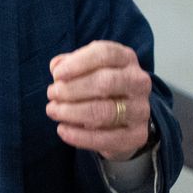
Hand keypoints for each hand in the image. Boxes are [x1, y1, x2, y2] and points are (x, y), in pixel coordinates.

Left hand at [45, 40, 151, 162]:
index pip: (105, 54)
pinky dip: (80, 136)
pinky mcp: (137, 135)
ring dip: (72, 112)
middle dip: (72, 89)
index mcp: (126, 59)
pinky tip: (62, 130)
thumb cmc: (100, 87)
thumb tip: (57, 67)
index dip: (78, 63)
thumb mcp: (87, 68)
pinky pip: (107, 138)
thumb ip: (71, 64)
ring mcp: (141, 109)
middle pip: (105, 82)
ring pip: (104, 111)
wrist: (125, 118)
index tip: (56, 74)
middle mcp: (138, 82)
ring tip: (53, 111)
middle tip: (52, 94)